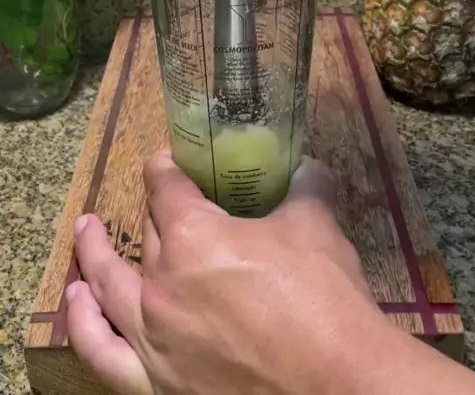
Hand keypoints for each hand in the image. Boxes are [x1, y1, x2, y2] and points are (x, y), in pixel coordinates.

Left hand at [66, 154, 376, 394]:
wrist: (338, 386)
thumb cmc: (325, 301)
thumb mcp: (317, 228)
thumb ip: (304, 189)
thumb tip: (305, 169)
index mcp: (194, 237)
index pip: (166, 188)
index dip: (165, 168)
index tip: (168, 162)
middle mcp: (161, 283)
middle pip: (147, 233)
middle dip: (156, 211)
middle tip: (163, 202)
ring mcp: (153, 336)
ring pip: (108, 284)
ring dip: (94, 253)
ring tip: (86, 231)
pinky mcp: (155, 382)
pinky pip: (103, 351)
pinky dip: (84, 324)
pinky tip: (76, 303)